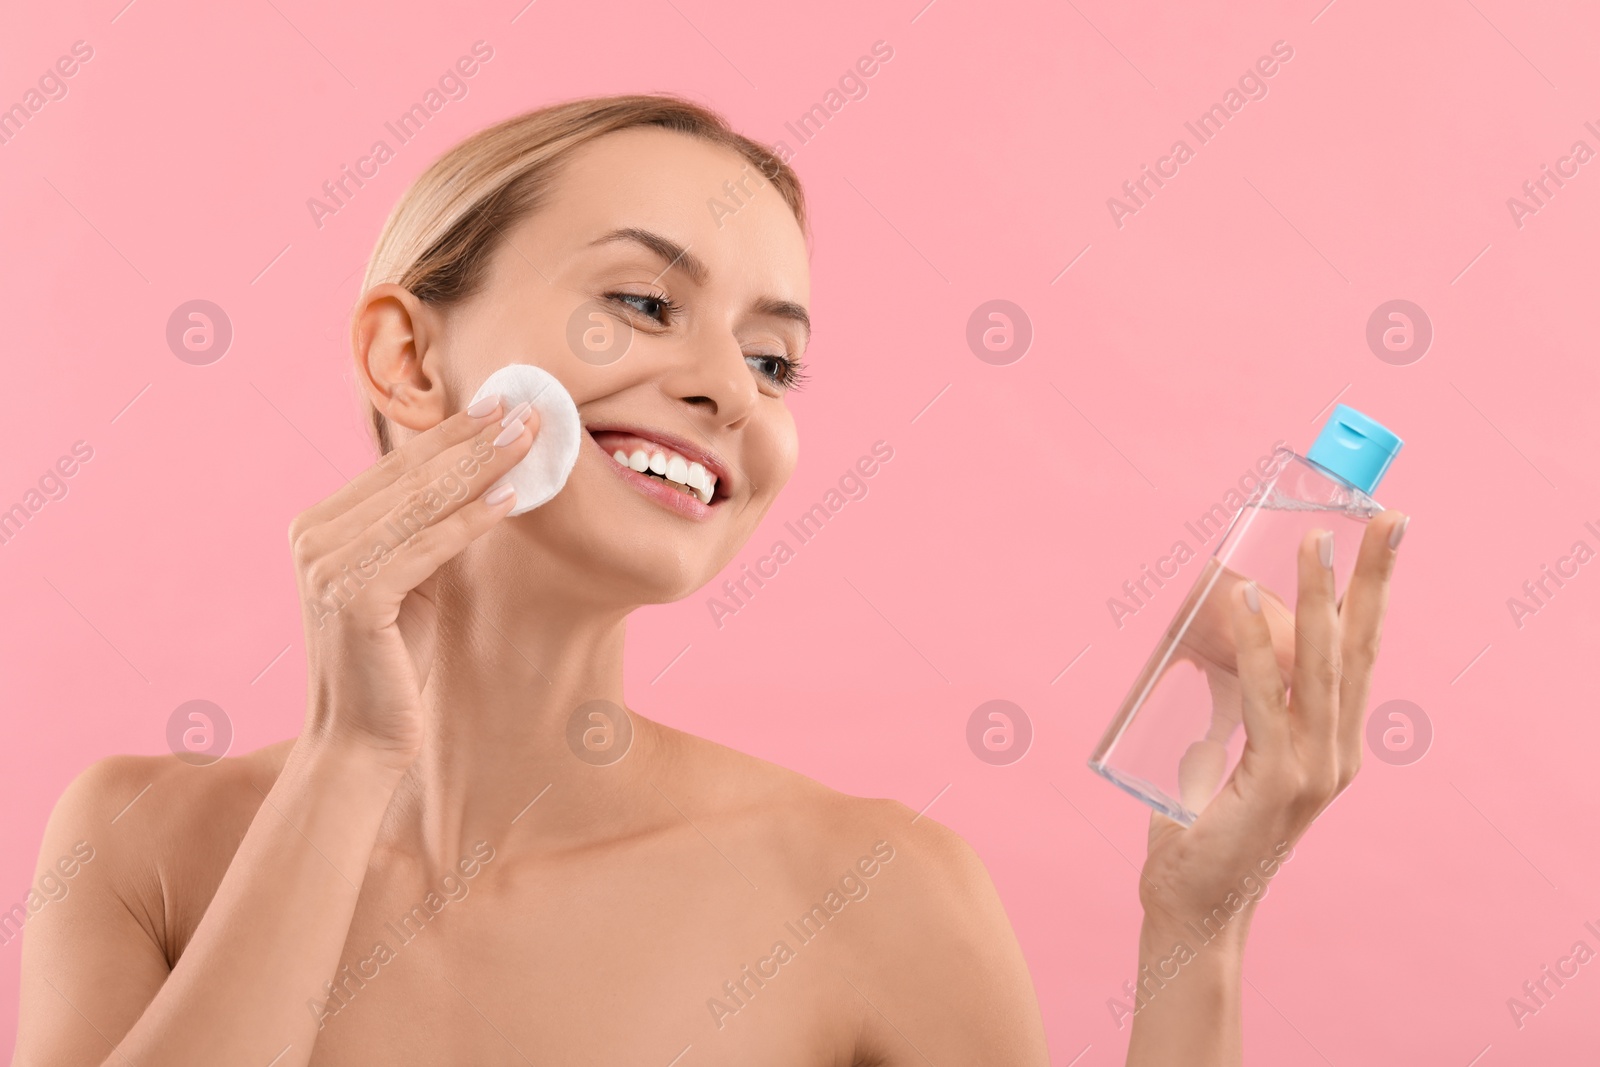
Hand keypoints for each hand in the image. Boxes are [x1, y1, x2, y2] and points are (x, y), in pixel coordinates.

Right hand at [287, 396, 536, 769]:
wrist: (359, 741)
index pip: (396, 467)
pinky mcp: (352, 595)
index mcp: (319, 526)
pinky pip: (426, 546)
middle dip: (473, 439)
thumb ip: (424, 530)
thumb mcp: (409, 581)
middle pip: (410, 475)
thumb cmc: (390, 663)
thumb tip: (477, 474)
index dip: (452, 432)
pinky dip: (471, 520)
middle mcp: (313, 537)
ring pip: (421, 502)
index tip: (500, 404)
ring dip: (481, 467)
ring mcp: (326, 565)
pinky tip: (511, 498)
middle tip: (527, 408)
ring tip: (529, 440)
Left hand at [1136, 511, 1407, 941]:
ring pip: (1317, 665)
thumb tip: (1213, 653)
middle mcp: (1334, 754)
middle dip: (1370, 579)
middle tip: (1385, 518)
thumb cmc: (1202, 832)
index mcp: (1330, 745)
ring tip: (1314, 540)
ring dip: (1314, 598)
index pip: (1356, 655)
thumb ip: (1229, 707)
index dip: (1370, 595)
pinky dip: (1254, 648)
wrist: (1194, 907)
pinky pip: (1264, 700)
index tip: (1382, 536)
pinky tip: (1244, 603)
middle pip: (1356, 649)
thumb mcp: (1223, 752)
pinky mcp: (1275, 782)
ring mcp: (1311, 769)